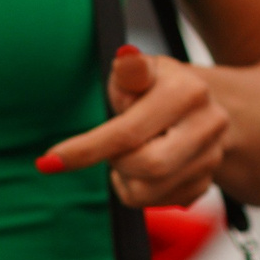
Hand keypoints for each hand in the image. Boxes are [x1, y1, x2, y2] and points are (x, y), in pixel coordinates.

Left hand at [37, 45, 230, 206]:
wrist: (198, 107)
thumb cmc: (157, 86)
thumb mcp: (142, 71)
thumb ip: (131, 70)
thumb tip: (126, 56)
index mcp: (188, 92)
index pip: (128, 131)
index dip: (85, 149)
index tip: (47, 162)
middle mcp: (209, 125)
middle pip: (147, 166)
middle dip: (117, 162)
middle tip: (111, 148)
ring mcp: (212, 157)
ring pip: (150, 192)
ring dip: (125, 179)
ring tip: (128, 155)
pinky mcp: (205, 183)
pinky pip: (160, 203)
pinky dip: (140, 190)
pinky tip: (145, 169)